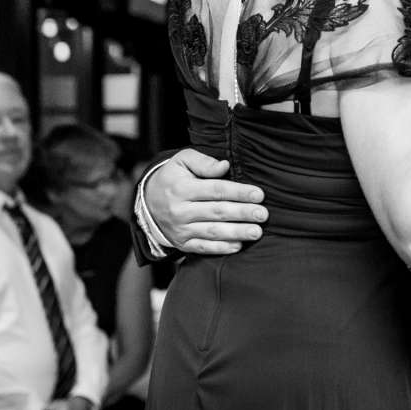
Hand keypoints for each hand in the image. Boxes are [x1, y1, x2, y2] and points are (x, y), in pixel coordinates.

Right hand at [146, 148, 266, 255]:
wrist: (148, 203)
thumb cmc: (173, 178)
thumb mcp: (182, 161)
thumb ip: (203, 162)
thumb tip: (224, 166)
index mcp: (182, 188)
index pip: (216, 190)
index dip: (238, 192)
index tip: (259, 194)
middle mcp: (180, 210)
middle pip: (217, 212)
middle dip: (243, 213)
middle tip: (263, 214)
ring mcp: (181, 229)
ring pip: (213, 232)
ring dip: (237, 233)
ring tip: (257, 232)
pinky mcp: (183, 243)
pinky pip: (204, 247)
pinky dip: (222, 248)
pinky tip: (239, 245)